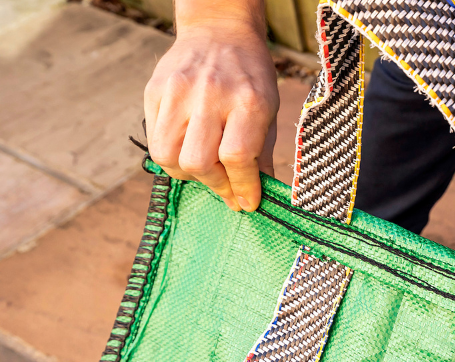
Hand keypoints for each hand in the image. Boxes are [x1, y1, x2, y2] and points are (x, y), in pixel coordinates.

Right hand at [144, 5, 276, 211]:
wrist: (219, 32)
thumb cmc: (249, 77)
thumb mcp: (269, 110)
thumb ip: (262, 154)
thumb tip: (254, 198)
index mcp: (247, 101)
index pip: (238, 157)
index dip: (243, 187)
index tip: (247, 203)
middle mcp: (209, 96)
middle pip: (199, 162)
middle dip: (215, 184)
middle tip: (227, 186)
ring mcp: (177, 93)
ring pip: (168, 157)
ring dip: (188, 174)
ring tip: (205, 167)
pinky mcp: (153, 92)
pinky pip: (154, 140)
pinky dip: (171, 155)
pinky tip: (188, 148)